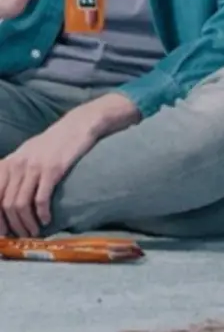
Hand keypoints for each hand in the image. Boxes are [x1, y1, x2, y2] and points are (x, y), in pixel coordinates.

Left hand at [0, 110, 94, 236]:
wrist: (79, 124)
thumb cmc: (54, 141)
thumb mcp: (27, 152)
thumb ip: (14, 171)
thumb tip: (5, 199)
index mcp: (9, 163)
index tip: (3, 232)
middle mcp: (17, 165)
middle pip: (6, 204)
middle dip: (12, 226)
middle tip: (21, 236)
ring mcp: (35, 166)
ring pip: (21, 205)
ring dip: (26, 224)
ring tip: (34, 232)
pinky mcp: (53, 169)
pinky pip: (41, 199)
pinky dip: (41, 214)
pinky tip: (46, 220)